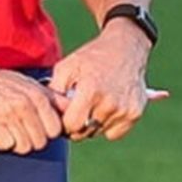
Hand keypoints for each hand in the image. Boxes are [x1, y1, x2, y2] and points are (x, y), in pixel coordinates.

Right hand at [0, 64, 63, 153]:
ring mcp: (10, 114)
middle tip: (18, 133)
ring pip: (24, 146)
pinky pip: (6, 144)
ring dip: (14, 143)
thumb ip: (47, 97)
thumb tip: (67, 107)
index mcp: (37, 95)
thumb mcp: (27, 83)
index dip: (46, 133)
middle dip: (30, 141)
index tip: (37, 130)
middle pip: (40, 141)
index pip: (56, 128)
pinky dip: (1, 142)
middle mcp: (26, 105)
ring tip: (6, 132)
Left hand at [49, 21, 151, 141]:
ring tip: (93, 103)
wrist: (126, 48)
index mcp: (91, 91)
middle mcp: (110, 103)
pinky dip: (108, 125)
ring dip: (92, 124)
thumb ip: (53, 92)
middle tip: (77, 108)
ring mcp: (125, 110)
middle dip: (77, 124)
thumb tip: (47, 114)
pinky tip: (106, 108)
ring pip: (98, 133)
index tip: (64, 113)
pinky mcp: (135, 113)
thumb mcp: (66, 67)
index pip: (71, 126)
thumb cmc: (92, 58)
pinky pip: (114, 133)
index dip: (63, 122)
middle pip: (84, 132)